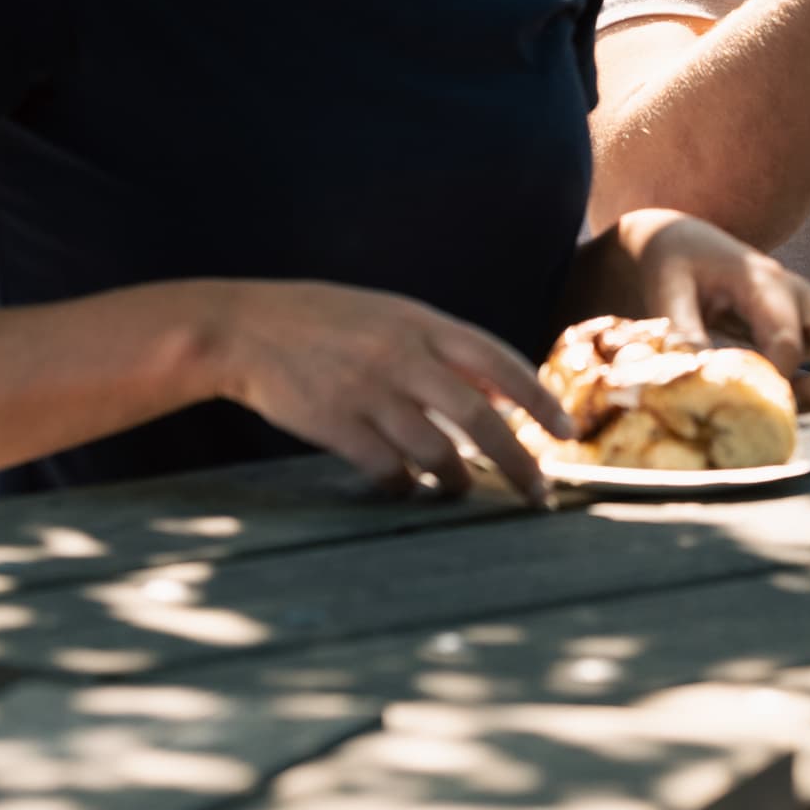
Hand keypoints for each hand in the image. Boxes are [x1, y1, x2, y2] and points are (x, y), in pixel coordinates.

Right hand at [201, 279, 571, 503]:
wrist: (243, 329)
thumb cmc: (325, 321)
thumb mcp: (392, 316)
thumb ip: (445, 350)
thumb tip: (503, 391)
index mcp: (422, 324)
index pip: (499, 363)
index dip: (539, 399)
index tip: (565, 430)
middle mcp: (402, 357)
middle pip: (479, 419)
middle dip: (517, 461)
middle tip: (538, 493)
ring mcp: (368, 393)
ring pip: (436, 452)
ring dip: (458, 480)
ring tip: (462, 491)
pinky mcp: (335, 426)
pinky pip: (386, 470)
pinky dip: (404, 485)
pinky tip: (406, 488)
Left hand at [593, 207, 809, 410]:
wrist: (689, 241)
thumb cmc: (677, 263)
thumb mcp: (667, 289)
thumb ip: (682, 330)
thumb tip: (700, 378)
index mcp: (764, 282)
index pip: (788, 341)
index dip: (770, 382)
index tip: (743, 402)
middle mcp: (804, 294)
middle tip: (784, 406)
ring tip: (792, 402)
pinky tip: (798, 394)